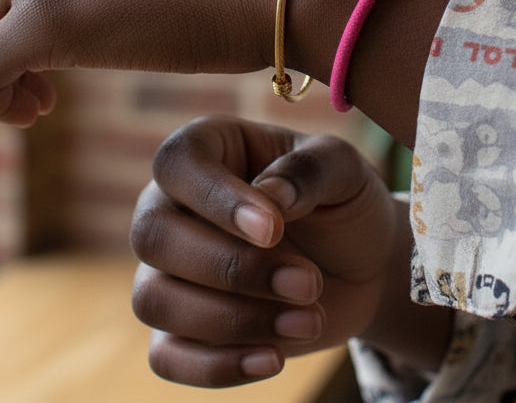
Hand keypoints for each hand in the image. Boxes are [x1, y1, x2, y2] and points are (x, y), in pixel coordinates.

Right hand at [129, 116, 399, 387]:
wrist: (362, 261)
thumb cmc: (342, 198)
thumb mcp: (342, 169)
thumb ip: (308, 171)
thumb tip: (269, 197)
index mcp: (208, 149)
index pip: (177, 164)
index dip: (215, 198)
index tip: (274, 229)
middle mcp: (171, 204)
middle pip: (154, 237)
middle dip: (232, 269)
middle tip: (309, 282)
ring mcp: (168, 269)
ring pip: (154, 299)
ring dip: (232, 319)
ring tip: (309, 318)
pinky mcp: (180, 328)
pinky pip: (166, 357)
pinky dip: (217, 366)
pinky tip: (274, 359)